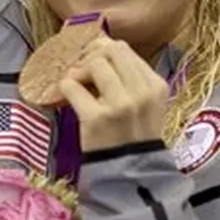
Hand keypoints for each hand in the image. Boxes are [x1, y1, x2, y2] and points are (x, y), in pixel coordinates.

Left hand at [58, 37, 168, 152]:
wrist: (131, 174)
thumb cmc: (133, 135)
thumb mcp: (144, 103)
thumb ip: (128, 77)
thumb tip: (98, 45)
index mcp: (155, 85)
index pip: (124, 49)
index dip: (102, 49)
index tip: (91, 59)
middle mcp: (141, 92)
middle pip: (109, 50)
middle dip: (89, 55)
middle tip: (81, 70)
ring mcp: (120, 105)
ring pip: (93, 64)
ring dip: (78, 71)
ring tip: (77, 86)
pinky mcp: (96, 118)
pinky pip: (72, 86)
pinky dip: (64, 88)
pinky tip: (67, 97)